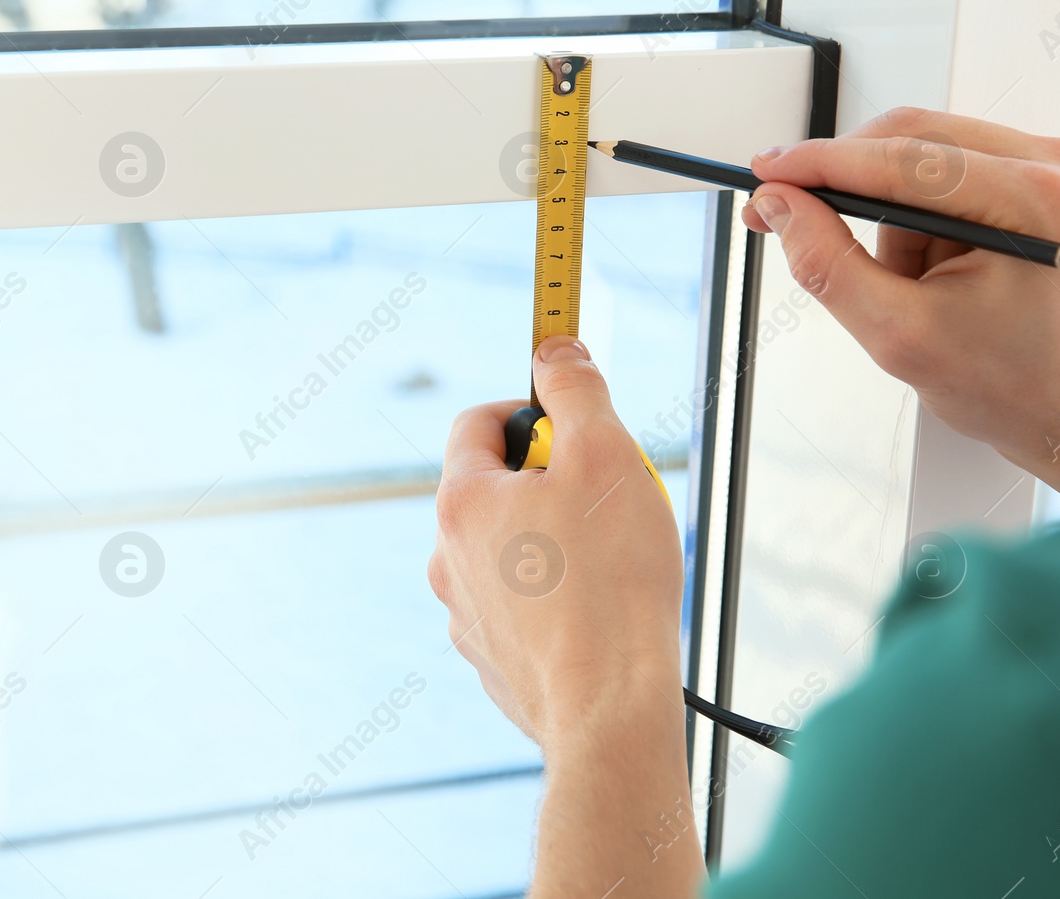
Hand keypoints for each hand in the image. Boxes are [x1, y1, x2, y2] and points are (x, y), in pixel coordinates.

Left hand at [429, 335, 701, 895]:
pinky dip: (555, 598)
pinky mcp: (493, 661)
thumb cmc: (612, 584)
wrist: (610, 710)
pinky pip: (522, 607)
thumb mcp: (606, 455)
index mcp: (462, 503)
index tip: (567, 416)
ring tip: (610, 560)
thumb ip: (576, 390)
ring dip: (551, 542)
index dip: (526, 407)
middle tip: (605, 496)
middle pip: (494, 489)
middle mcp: (447, 559)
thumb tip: (556, 350)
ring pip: (508, 552)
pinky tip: (600, 610)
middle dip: (548, 481)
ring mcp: (466, 615)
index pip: (476, 423)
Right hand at [745, 107, 1059, 506]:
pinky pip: (956, 178)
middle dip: (853, 191)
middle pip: (912, 141)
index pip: (898, 157)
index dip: (817, 163)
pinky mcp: (1051, 184)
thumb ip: (827, 265)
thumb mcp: (900, 337)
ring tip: (916, 291)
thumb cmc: (1026, 390)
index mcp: (1035, 199)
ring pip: (928, 161)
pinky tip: (941, 276)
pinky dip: (927, 223)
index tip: (764, 172)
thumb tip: (780, 207)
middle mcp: (1057, 166)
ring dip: (896, 220)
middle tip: (797, 223)